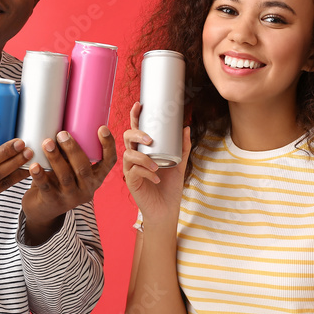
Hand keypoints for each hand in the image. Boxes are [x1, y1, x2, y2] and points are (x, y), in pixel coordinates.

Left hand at [20, 125, 117, 243]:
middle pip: (83, 168)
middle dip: (73, 149)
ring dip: (56, 158)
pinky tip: (33, 165)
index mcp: (96, 177)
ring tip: (47, 143)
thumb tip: (59, 113)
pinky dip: (39, 175)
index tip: (102, 128)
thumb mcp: (70, 168)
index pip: (109, 162)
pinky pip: (46, 188)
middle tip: (62, 133)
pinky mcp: (53, 202)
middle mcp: (87, 188)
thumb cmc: (57, 180)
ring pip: (65, 177)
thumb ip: (69, 151)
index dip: (108, 146)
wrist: (44, 209)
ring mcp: (70, 198)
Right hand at [123, 102, 189, 225]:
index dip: (135, 116)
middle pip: (127, 137)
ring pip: (129, 155)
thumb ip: (182, 147)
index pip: (136, 129)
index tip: (139, 105)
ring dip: (144, 158)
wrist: (166, 209)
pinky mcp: (130, 181)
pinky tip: (156, 178)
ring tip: (157, 166)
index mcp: (144, 150)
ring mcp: (131, 169)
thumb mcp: (179, 164)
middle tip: (150, 140)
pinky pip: (133, 171)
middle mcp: (135, 157)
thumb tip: (186, 128)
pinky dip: (146, 173)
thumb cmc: (170, 187)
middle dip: (137, 135)